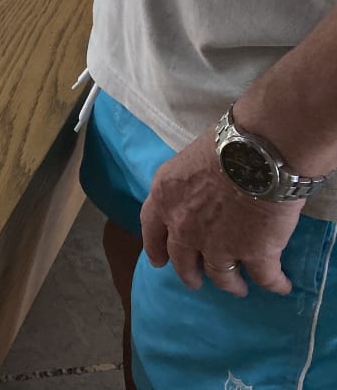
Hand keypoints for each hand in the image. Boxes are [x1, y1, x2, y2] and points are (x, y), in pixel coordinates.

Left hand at [141, 129, 301, 296]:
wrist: (257, 153)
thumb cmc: (224, 145)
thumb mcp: (187, 162)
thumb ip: (187, 185)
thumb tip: (201, 191)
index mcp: (165, 197)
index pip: (151, 228)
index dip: (155, 247)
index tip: (158, 262)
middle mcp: (184, 226)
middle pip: (182, 260)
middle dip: (188, 274)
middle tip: (196, 281)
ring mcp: (217, 244)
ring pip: (221, 275)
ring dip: (229, 284)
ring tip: (237, 287)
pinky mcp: (255, 254)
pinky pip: (265, 278)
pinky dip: (275, 284)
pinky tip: (281, 285)